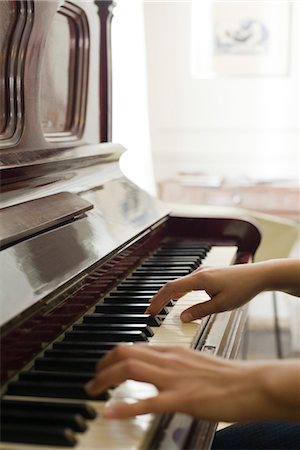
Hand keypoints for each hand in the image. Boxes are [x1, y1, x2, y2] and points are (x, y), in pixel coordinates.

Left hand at [85, 344, 298, 421]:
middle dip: (102, 365)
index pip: (133, 347)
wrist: (249, 384)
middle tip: (93, 379)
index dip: (112, 356)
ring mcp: (173, 379)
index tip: (103, 367)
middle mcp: (168, 360)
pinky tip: (110, 411)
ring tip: (92, 389)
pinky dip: (125, 406)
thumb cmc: (225, 376)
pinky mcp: (181, 399)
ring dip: (105, 379)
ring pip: (130, 369)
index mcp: (172, 352)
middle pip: (125, 353)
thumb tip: (156, 368)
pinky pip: (147, 401)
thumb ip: (173, 363)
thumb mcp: (193, 362)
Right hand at [146, 264, 263, 321]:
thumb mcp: (221, 305)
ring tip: (160, 307)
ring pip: (179, 283)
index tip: (150, 312)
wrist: (259, 275)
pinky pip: (188, 283)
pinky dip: (179, 292)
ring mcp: (203, 272)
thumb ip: (199, 311)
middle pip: (172, 285)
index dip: (158, 300)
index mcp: (199, 279)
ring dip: (168, 295)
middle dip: (159, 298)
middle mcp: (199, 273)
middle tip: (150, 312)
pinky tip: (178, 298)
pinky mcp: (208, 275)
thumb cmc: (243, 288)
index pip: (171, 289)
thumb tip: (182, 318)